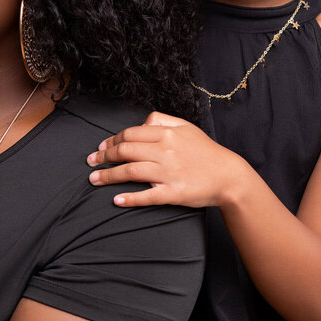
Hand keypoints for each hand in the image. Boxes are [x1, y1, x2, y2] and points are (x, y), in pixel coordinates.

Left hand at [87, 111, 244, 208]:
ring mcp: (169, 173)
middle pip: (125, 151)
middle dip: (103, 157)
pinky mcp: (174, 193)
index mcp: (167, 134)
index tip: (101, 148)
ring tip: (93, 179)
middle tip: (91, 163)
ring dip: (108, 176)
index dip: (111, 141)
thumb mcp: (186, 127)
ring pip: (130, 172)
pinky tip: (116, 200)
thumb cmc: (206, 152)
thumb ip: (162, 120)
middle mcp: (165, 151)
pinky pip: (147, 196)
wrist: (229, 176)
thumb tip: (141, 121)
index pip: (130, 134)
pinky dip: (129, 198)